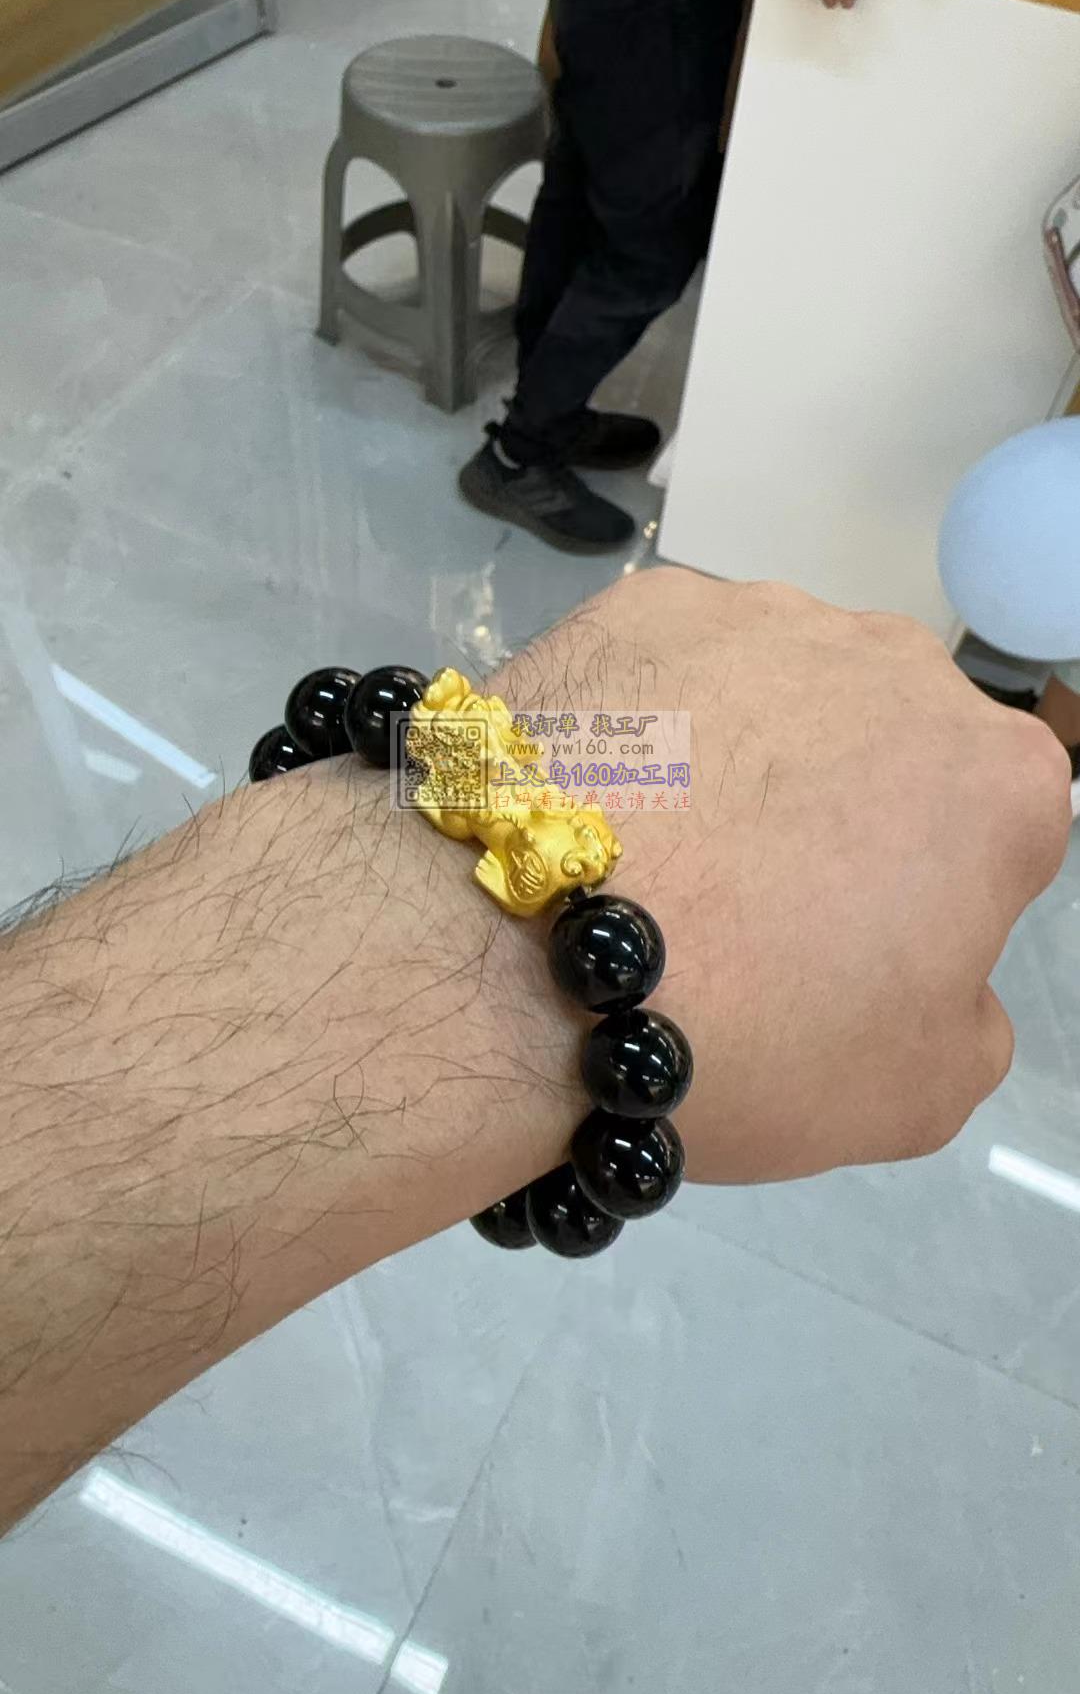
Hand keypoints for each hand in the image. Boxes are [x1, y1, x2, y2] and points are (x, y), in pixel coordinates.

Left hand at [502, 571, 1070, 1182]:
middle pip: (891, 743)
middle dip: (842, 809)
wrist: (520, 954)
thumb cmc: (748, 1030)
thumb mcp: (918, 1091)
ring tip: (657, 850)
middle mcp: (897, 663)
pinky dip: (651, 718)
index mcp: (995, 778)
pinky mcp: (637, 602)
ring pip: (778, 691)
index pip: (993, 832)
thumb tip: (925, 958)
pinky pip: (670, 666)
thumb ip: (968, 1010)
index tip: (845, 950)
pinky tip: (598, 794)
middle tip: (750, 904)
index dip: (924, 901)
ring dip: (744, 753)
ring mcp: (760, 613)